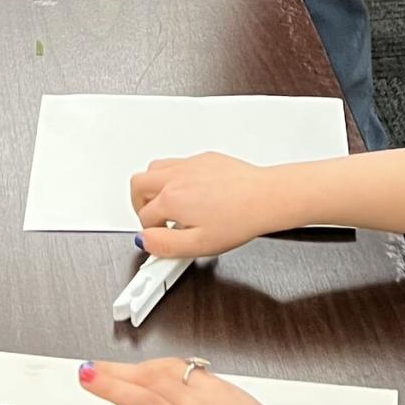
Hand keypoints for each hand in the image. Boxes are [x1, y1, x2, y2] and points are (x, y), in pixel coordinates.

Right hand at [129, 152, 294, 257]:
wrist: (266, 198)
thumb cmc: (240, 218)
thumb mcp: (199, 245)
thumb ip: (165, 245)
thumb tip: (144, 241)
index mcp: (171, 199)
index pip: (145, 217)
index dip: (151, 232)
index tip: (162, 238)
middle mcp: (176, 177)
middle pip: (138, 184)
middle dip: (139, 204)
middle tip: (151, 219)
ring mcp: (190, 165)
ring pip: (154, 168)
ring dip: (153, 186)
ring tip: (165, 204)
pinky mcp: (205, 158)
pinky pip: (178, 162)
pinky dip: (174, 176)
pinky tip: (189, 191)